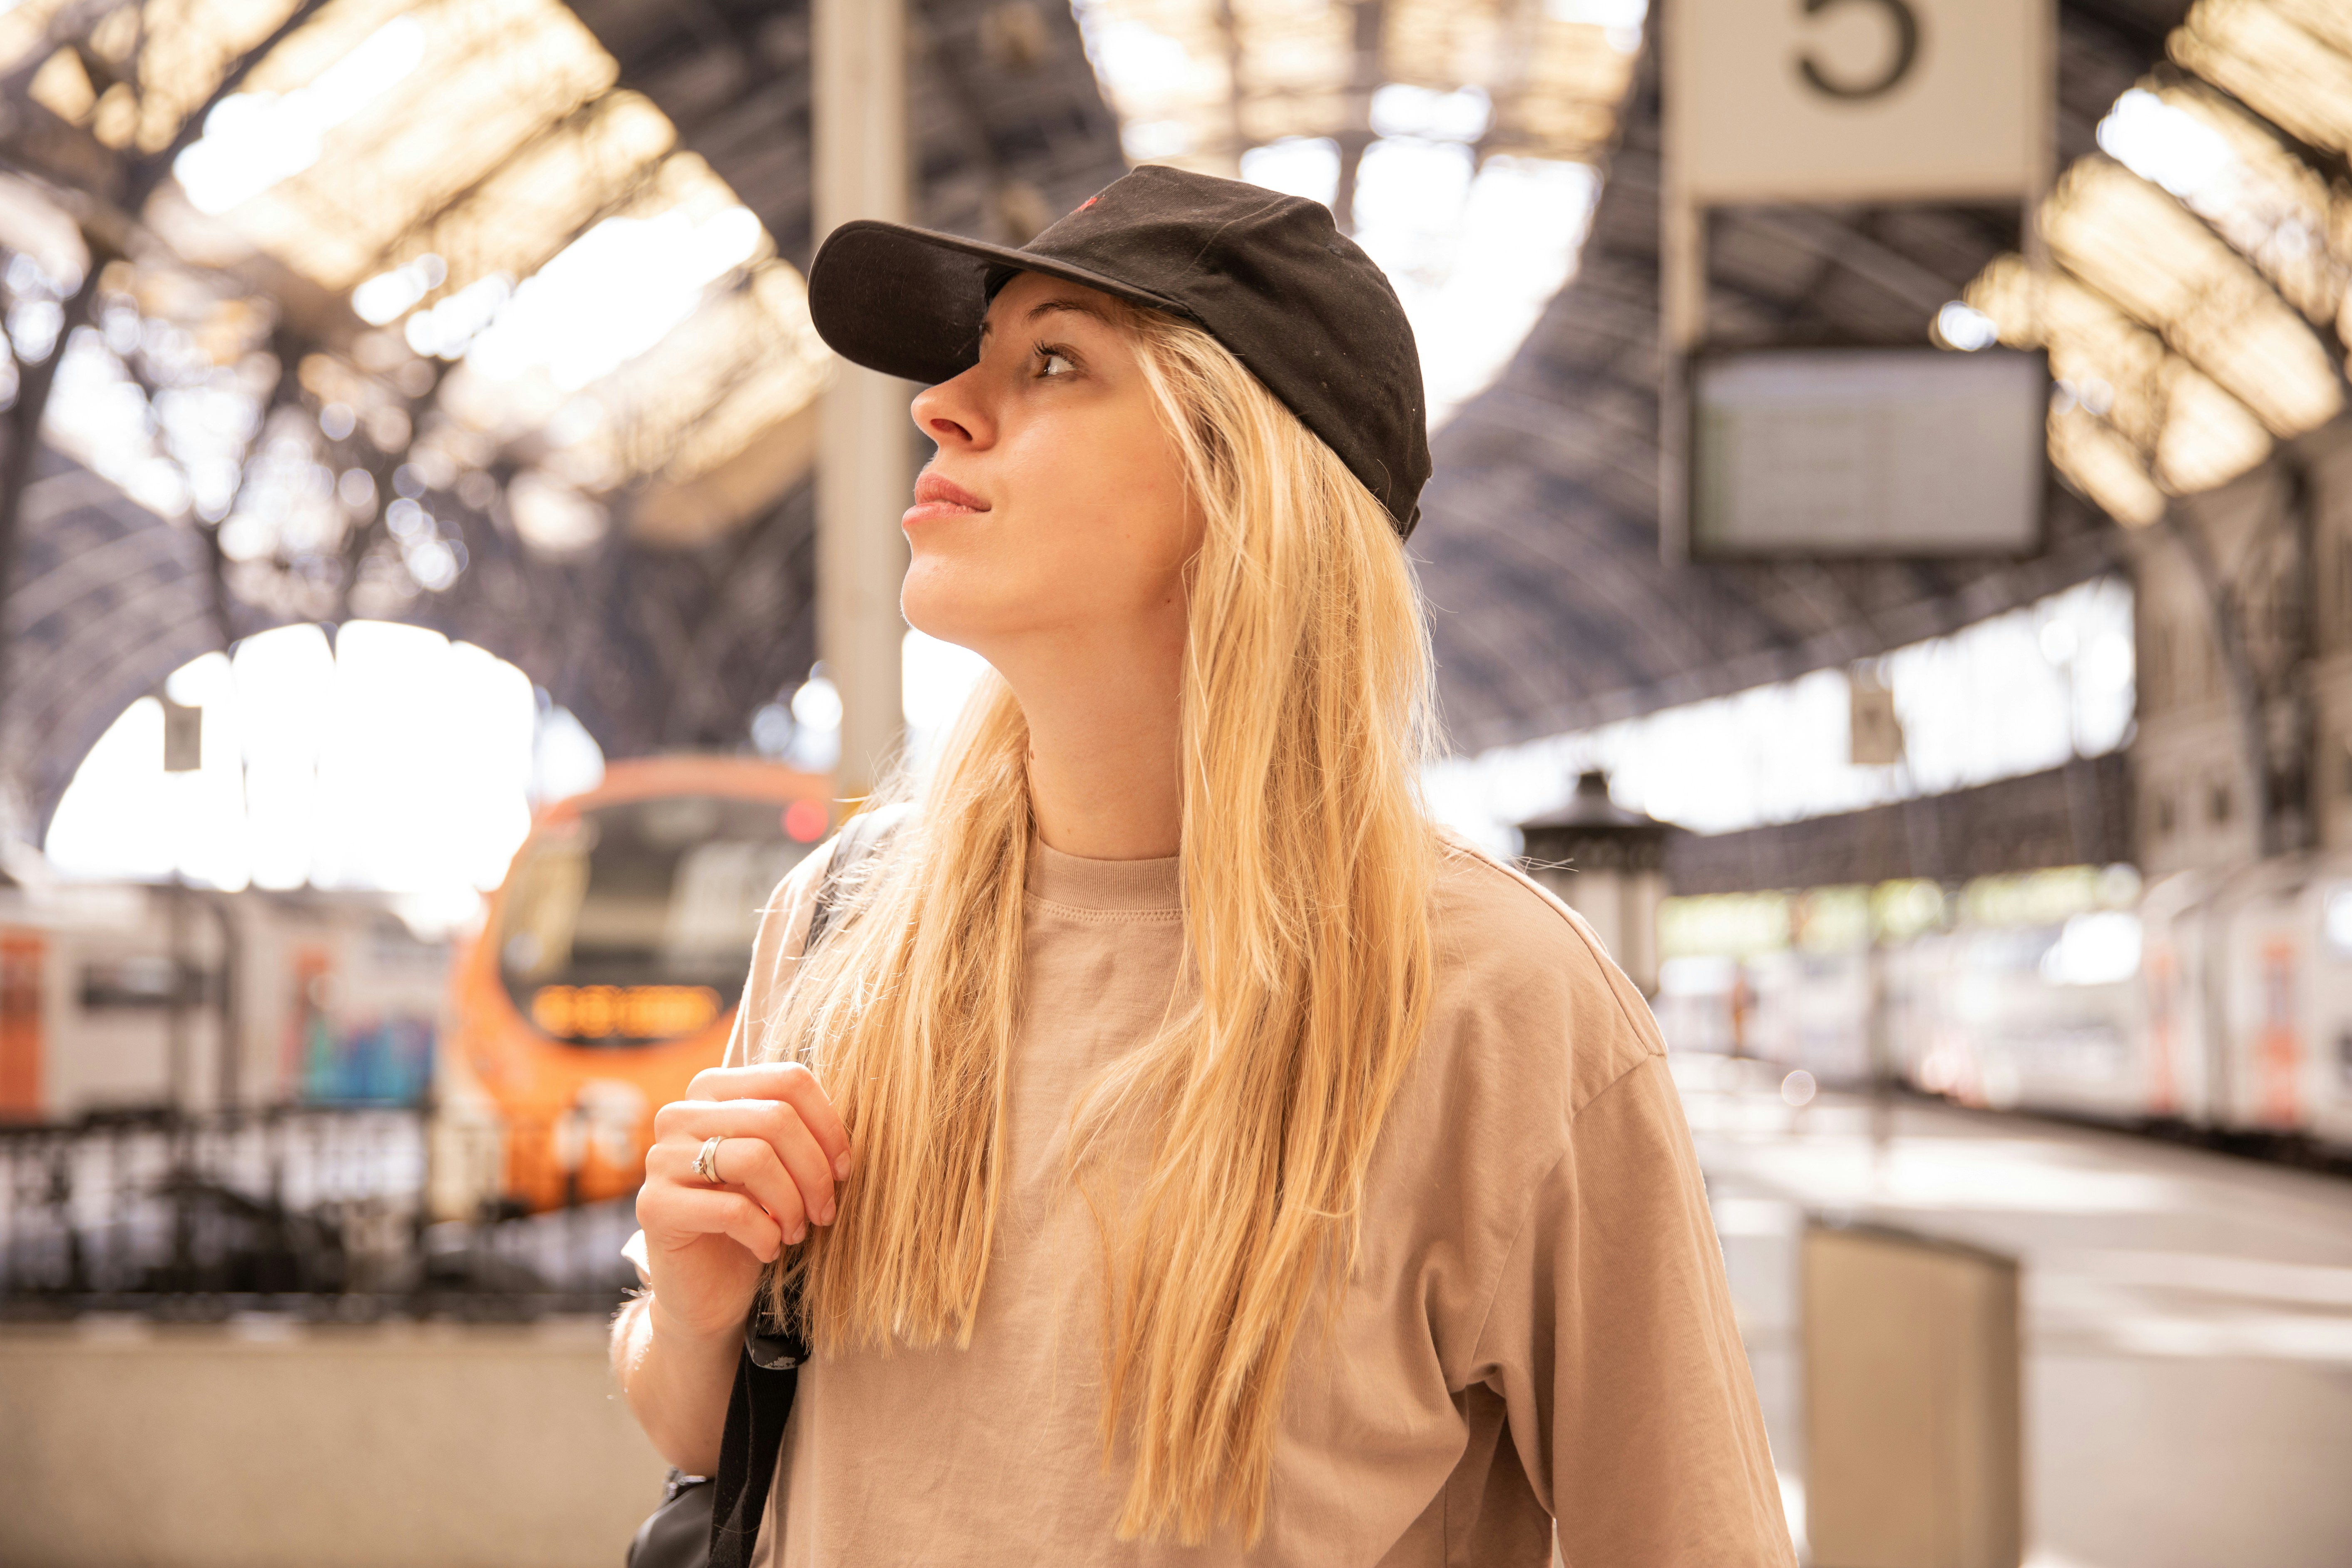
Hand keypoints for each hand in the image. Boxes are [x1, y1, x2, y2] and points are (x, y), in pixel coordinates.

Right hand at [635, 1063, 850, 1342]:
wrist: (706, 1289)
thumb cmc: (753, 1219)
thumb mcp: (780, 1167)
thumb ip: (799, 1133)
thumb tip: (846, 1127)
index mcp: (712, 1090)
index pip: (788, 1080)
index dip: (829, 1125)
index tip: (844, 1169)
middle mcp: (679, 1114)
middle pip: (776, 1118)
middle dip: (815, 1171)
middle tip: (825, 1211)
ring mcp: (661, 1159)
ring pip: (756, 1158)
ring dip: (793, 1204)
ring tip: (797, 1231)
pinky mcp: (655, 1206)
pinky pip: (732, 1209)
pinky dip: (766, 1234)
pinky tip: (770, 1249)